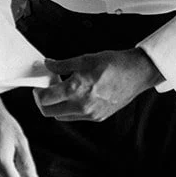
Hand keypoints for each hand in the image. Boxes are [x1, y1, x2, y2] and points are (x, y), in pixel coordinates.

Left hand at [37, 49, 160, 121]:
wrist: (137, 73)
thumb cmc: (115, 64)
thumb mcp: (85, 59)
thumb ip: (62, 64)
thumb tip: (48, 65)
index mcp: (76, 89)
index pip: (45, 99)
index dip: (38, 92)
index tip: (39, 87)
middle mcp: (82, 105)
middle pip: (49, 112)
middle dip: (43, 102)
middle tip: (47, 91)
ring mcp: (90, 114)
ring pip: (62, 116)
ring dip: (57, 106)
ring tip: (64, 92)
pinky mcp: (98, 117)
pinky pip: (76, 117)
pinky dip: (71, 108)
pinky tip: (78, 96)